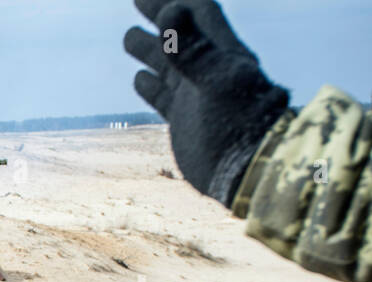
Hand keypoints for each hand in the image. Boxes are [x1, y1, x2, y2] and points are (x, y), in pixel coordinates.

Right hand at [124, 0, 288, 204]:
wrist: (247, 169)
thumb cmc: (240, 123)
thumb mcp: (217, 80)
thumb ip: (193, 48)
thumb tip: (169, 11)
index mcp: (221, 53)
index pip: (198, 13)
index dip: (175, 0)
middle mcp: (208, 70)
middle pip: (179, 35)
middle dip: (160, 16)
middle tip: (138, 0)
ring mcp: (196, 95)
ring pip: (167, 65)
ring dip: (148, 50)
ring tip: (129, 38)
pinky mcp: (185, 120)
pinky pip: (164, 97)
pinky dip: (149, 86)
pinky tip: (139, 79)